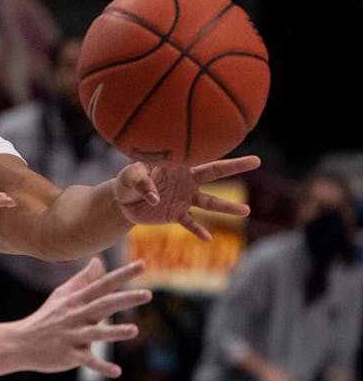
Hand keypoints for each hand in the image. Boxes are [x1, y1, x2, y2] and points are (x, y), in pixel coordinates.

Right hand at [0, 258, 150, 379]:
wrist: (20, 343)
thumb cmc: (46, 318)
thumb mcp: (61, 296)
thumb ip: (82, 280)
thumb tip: (98, 261)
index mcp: (76, 301)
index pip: (102, 285)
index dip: (122, 275)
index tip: (142, 264)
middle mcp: (75, 316)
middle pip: (103, 305)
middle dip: (124, 299)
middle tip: (147, 294)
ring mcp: (72, 336)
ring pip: (96, 333)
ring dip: (114, 332)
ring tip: (134, 331)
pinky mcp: (69, 355)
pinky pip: (88, 361)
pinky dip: (101, 367)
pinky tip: (116, 372)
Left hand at [112, 155, 259, 241]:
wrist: (122, 200)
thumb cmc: (127, 181)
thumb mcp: (129, 176)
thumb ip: (141, 182)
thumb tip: (154, 197)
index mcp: (178, 166)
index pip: (200, 157)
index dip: (214, 149)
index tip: (229, 142)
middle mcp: (186, 182)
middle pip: (215, 173)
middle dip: (236, 167)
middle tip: (257, 161)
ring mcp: (184, 199)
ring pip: (210, 202)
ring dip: (227, 208)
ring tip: (246, 211)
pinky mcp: (176, 215)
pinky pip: (190, 224)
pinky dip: (198, 231)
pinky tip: (208, 238)